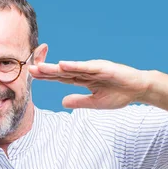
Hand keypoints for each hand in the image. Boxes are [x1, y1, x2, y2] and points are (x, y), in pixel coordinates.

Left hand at [29, 59, 149, 109]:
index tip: (32, 75)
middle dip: (46, 71)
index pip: (61, 77)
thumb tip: (62, 102)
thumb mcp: (95, 102)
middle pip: (62, 72)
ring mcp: (93, 68)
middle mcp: (86, 71)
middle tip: (29, 69)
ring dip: (55, 68)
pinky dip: (74, 66)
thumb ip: (78, 101)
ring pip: (70, 69)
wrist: (138, 90)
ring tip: (40, 67)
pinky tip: (62, 65)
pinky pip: (86, 67)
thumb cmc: (119, 95)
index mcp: (83, 79)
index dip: (47, 76)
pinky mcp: (102, 68)